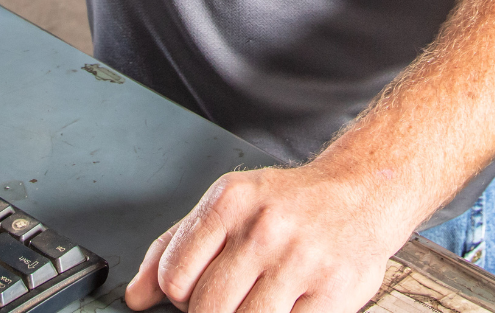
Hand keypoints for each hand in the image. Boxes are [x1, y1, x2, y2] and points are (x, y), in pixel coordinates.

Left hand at [125, 163, 410, 312]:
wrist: (359, 192)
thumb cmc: (287, 204)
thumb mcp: (227, 204)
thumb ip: (176, 245)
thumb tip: (136, 296)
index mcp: (229, 202)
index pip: (175, 276)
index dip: (179, 298)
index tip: (193, 296)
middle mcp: (262, 228)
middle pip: (206, 308)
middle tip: (227, 303)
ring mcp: (299, 261)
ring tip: (255, 303)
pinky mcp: (332, 292)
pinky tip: (285, 306)